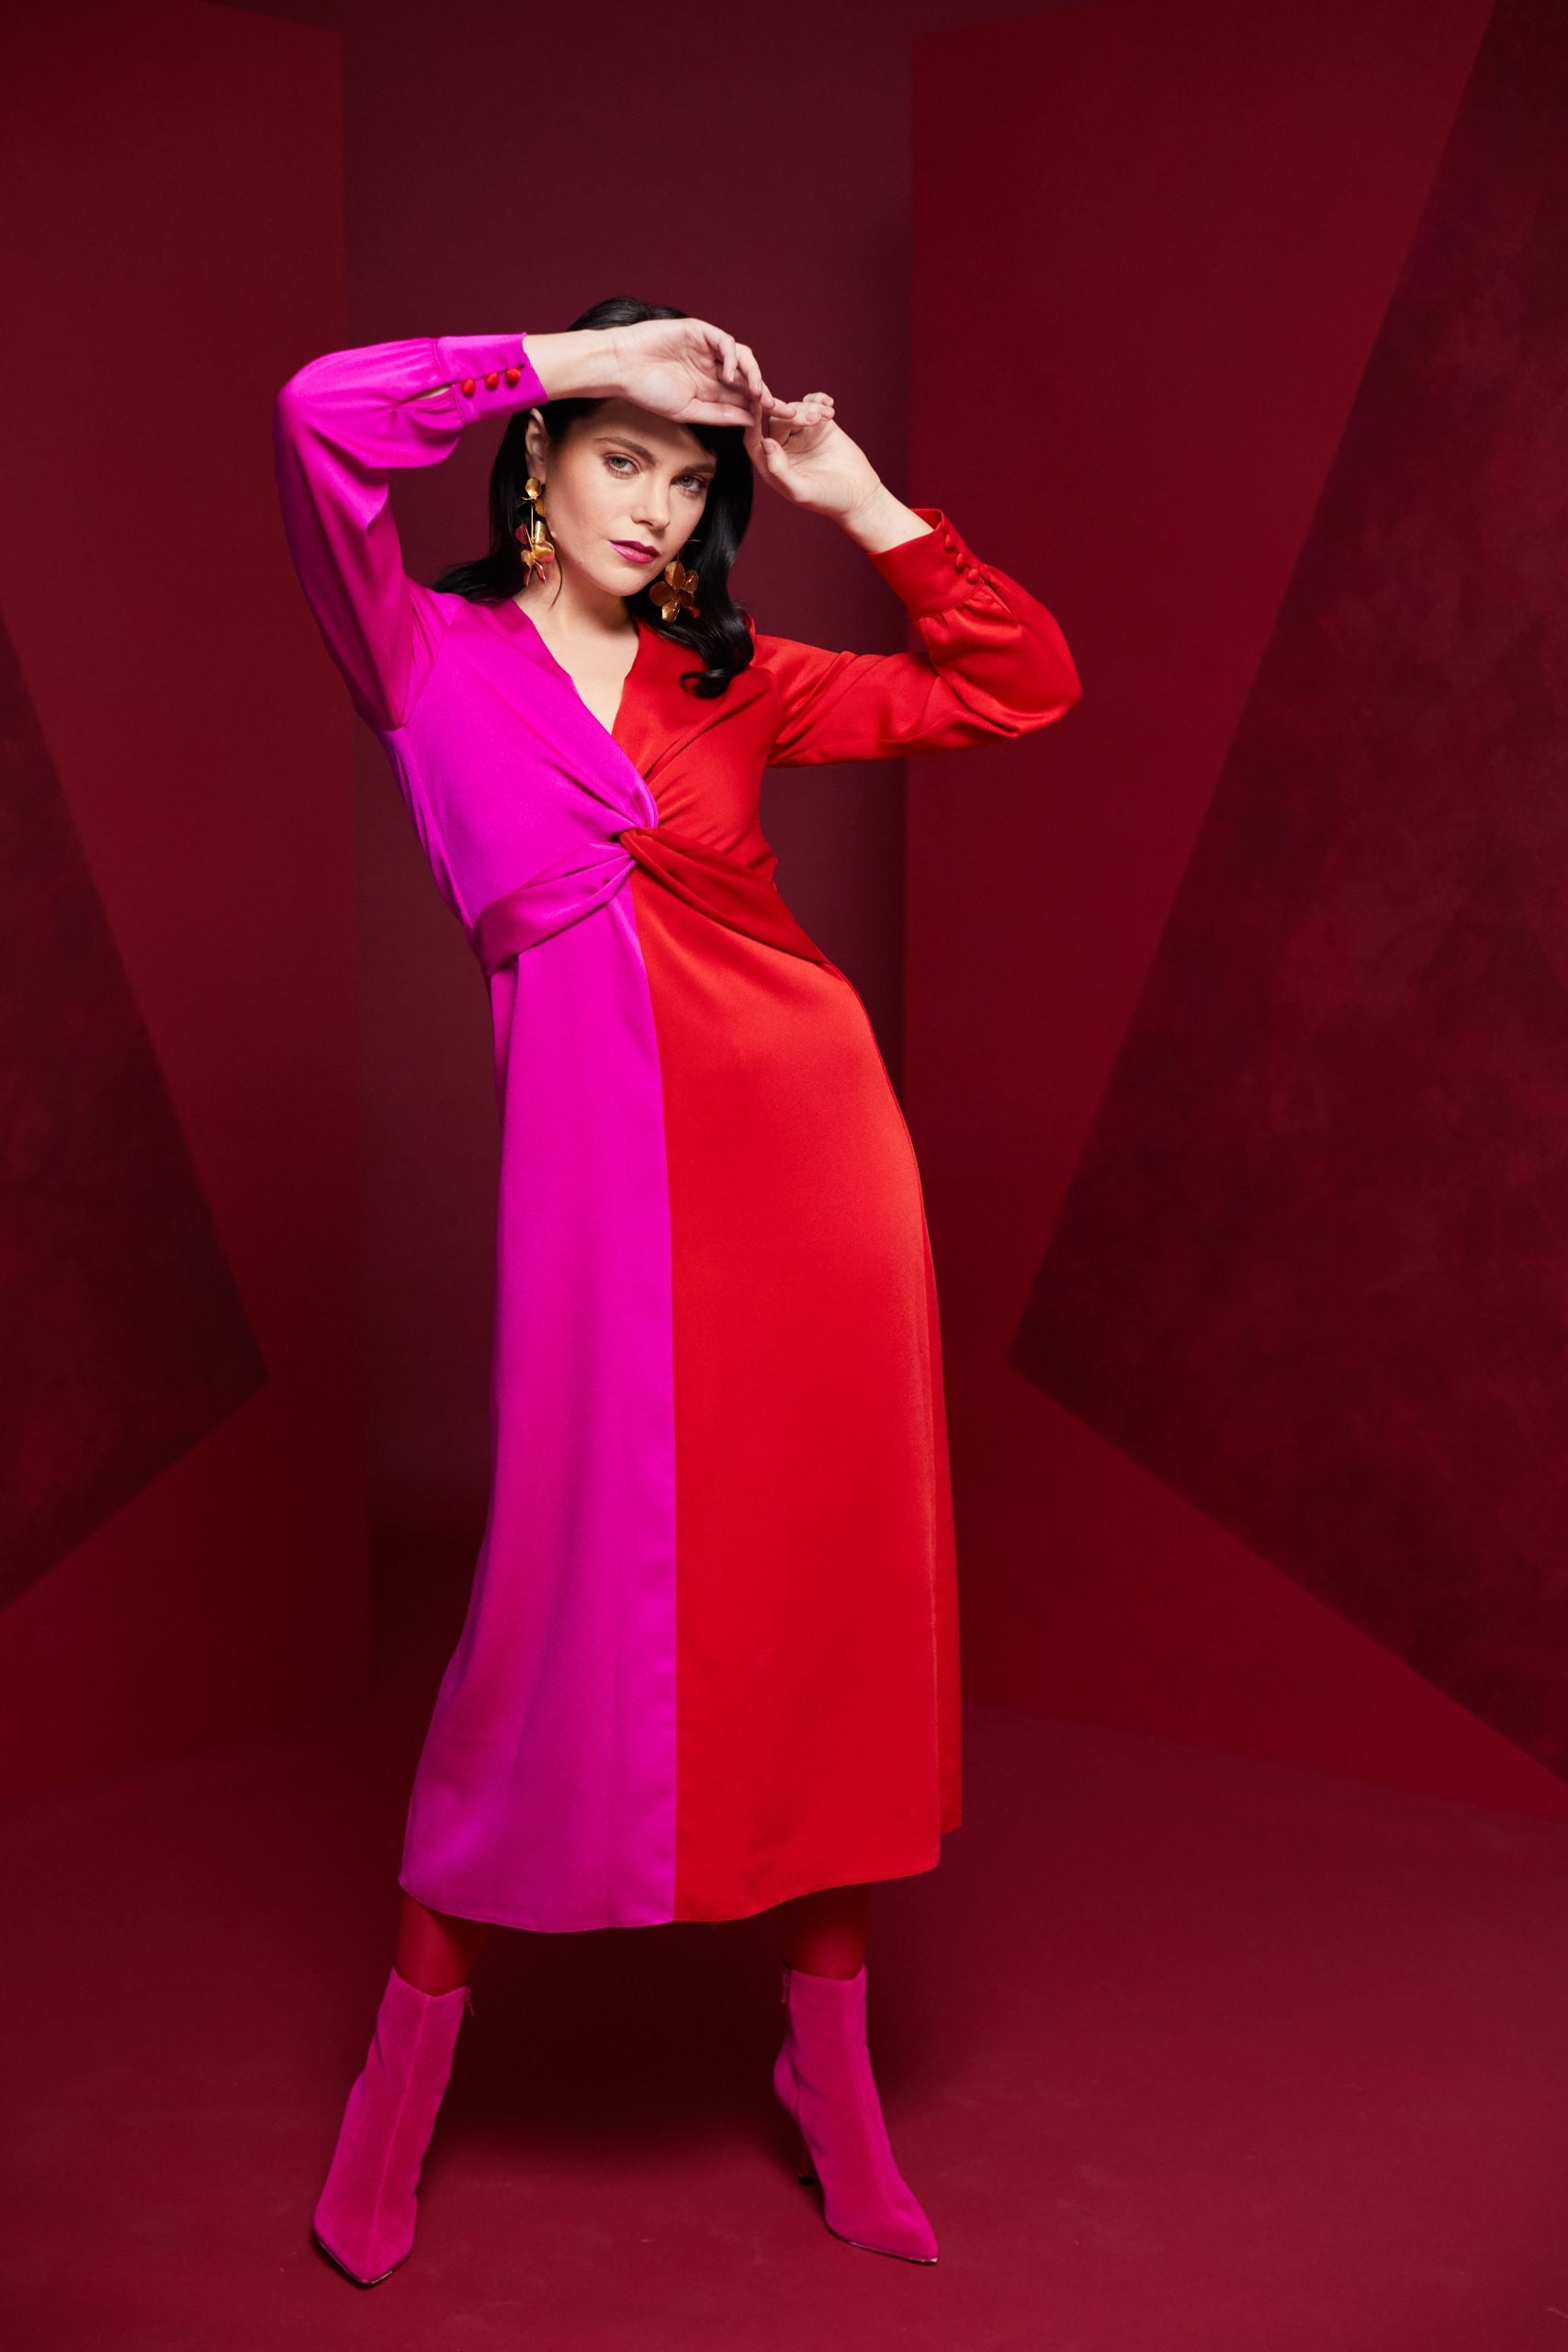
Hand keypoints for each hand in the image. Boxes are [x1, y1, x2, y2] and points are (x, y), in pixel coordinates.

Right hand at [604, 316, 771, 426]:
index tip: (783, 418)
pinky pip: (725, 342)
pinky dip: (731, 358)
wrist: (622, 368)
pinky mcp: (700, 332)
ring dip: (753, 375)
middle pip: (748, 378)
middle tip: (777, 408)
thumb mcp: (689, 411)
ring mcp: (707, 349)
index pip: (744, 397)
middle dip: (765, 393)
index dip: (764, 406)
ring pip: (742, 358)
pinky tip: (728, 374)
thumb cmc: (649, 392)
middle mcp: (713, 368)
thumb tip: (750, 421)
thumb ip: (720, 415)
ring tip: (757, 393)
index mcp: (711, 388)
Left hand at [744, 391, 881, 520]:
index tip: (756, 403)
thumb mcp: (801, 490)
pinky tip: (829, 404)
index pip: (754, 440)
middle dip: (794, 415)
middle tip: (814, 419)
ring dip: (811, 408)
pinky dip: (818, 400)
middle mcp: (783, 448)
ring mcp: (801, 435)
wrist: (859, 494)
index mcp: (771, 465)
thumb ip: (780, 470)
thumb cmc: (828, 498)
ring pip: (795, 409)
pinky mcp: (819, 426)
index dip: (752, 421)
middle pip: (777, 420)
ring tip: (828, 417)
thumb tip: (765, 442)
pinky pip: (811, 404)